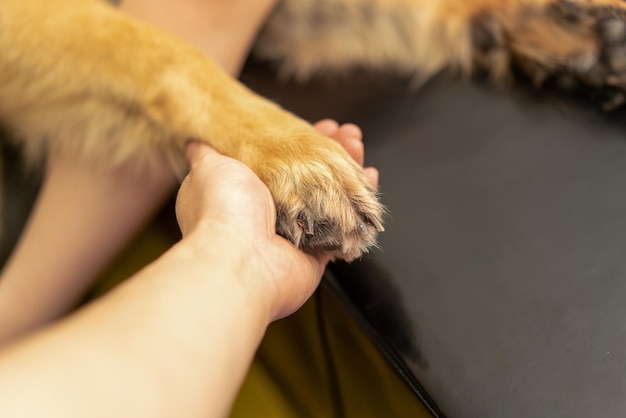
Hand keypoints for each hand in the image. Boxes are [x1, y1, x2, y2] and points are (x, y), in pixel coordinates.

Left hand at [175, 121, 377, 319]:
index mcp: (245, 195)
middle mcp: (270, 216)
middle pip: (309, 179)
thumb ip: (207, 154)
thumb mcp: (210, 168)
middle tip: (345, 133)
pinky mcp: (317, 253)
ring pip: (330, 198)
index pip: (280, 162)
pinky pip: (345, 225)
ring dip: (347, 170)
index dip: (300, 143)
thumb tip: (193, 142)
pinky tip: (370, 177)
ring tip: (357, 144)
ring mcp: (296, 235)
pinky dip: (360, 203)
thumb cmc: (222, 211)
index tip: (318, 126)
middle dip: (330, 152)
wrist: (239, 259)